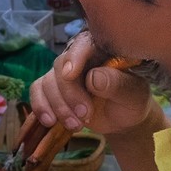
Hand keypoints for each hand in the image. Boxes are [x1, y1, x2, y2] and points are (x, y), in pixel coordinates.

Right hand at [30, 32, 156, 136]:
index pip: (83, 45)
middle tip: (85, 115)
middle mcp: (79, 58)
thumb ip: (116, 84)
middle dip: (69, 94)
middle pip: (61, 67)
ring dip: (58, 106)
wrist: (123, 119)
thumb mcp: (132, 94)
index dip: (75, 58)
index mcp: (101, 49)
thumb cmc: (131, 100)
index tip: (71, 75)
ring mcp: (63, 74)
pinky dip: (41, 107)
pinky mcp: (53, 90)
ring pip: (47, 82)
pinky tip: (50, 122)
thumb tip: (93, 77)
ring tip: (76, 126)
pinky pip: (38, 92)